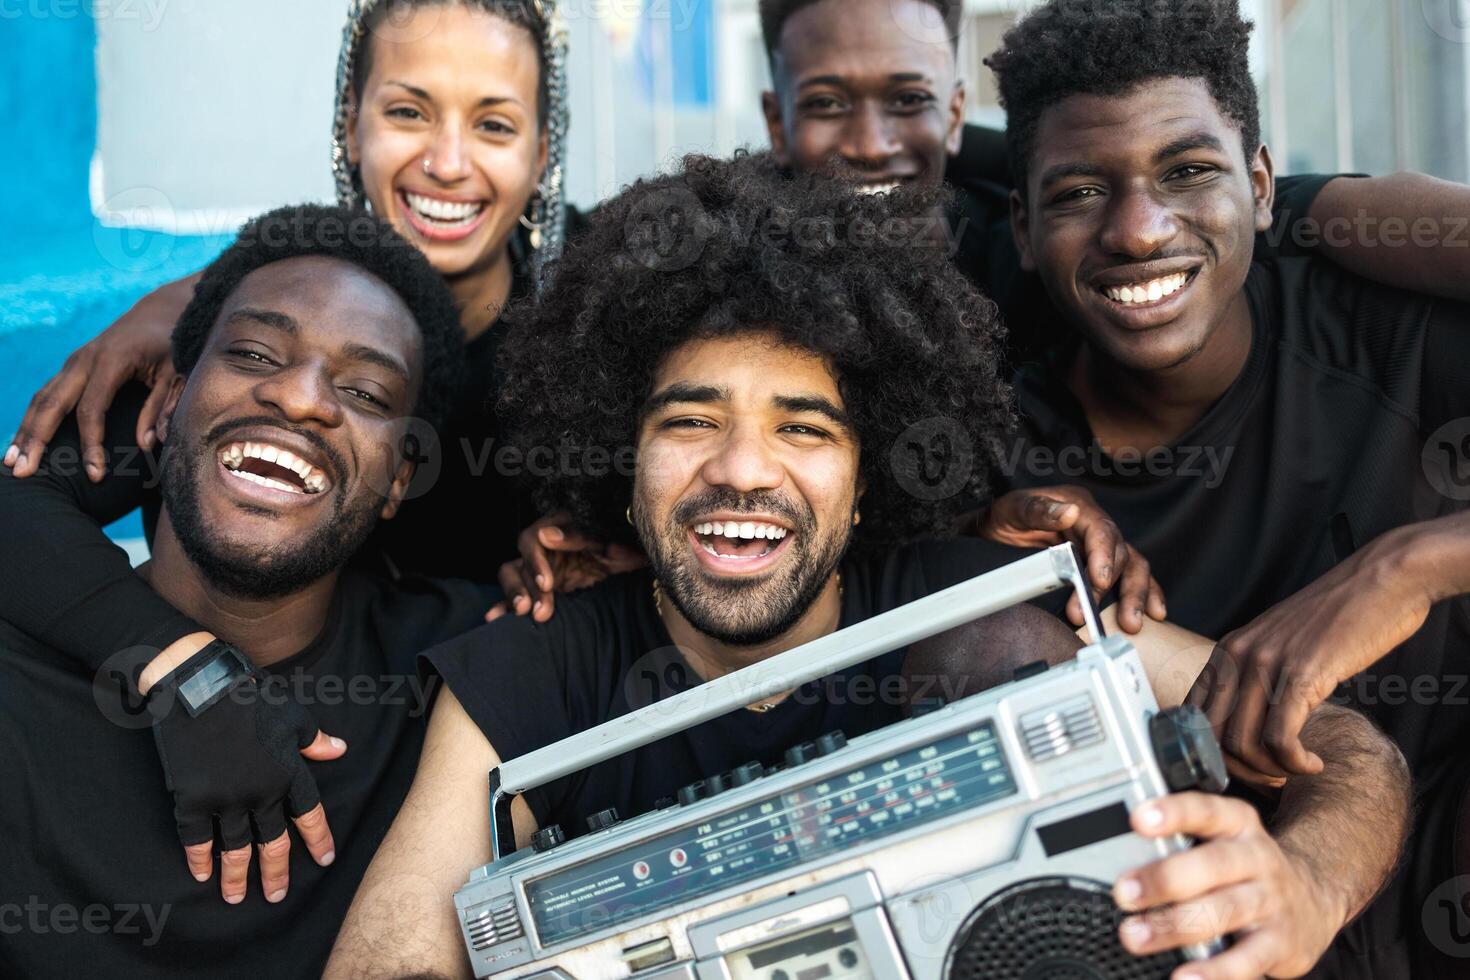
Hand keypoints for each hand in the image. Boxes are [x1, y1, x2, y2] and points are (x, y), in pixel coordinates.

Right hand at [4, 276, 190, 478]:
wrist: (159, 313)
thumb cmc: (171, 345)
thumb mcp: (175, 374)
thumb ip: (161, 407)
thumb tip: (146, 445)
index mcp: (111, 361)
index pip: (92, 410)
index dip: (90, 444)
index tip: (95, 475)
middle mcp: (83, 360)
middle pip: (52, 404)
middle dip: (36, 440)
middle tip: (22, 472)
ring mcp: (73, 362)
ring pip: (41, 399)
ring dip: (25, 431)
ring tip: (10, 463)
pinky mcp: (71, 367)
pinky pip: (46, 395)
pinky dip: (33, 419)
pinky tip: (23, 442)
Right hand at [147, 645, 344, 904]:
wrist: (198, 686)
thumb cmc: (249, 696)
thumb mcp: (292, 714)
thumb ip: (314, 740)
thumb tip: (340, 750)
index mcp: (288, 771)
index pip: (309, 814)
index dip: (318, 839)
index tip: (325, 860)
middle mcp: (260, 791)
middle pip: (273, 841)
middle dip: (276, 872)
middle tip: (276, 896)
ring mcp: (225, 798)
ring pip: (235, 848)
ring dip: (236, 876)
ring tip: (236, 897)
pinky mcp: (192, 798)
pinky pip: (196, 839)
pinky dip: (199, 859)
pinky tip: (202, 875)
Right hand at [486, 512, 646, 622]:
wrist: (640, 566)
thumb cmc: (627, 547)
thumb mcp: (610, 541)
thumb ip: (579, 537)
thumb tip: (545, 535)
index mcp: (558, 527)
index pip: (531, 540)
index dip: (535, 562)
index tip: (548, 584)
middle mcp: (545, 547)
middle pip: (518, 562)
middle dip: (524, 587)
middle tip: (535, 610)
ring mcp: (542, 568)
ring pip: (514, 577)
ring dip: (515, 596)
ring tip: (523, 614)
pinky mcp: (543, 589)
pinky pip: (519, 595)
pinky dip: (505, 605)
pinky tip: (495, 618)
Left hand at [979, 485, 1165, 632]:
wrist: (997, 526)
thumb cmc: (1008, 515)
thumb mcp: (1015, 508)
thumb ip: (1039, 510)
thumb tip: (1069, 512)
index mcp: (1079, 505)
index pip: (1101, 530)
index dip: (1104, 557)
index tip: (1101, 581)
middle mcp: (1095, 524)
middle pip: (1120, 553)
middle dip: (1118, 587)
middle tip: (1109, 612)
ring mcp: (1100, 544)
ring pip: (1132, 566)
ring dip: (1135, 595)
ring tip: (1131, 623)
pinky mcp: (1102, 562)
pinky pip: (1131, 575)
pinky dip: (1145, 593)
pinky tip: (1153, 613)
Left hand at [1115, 793, 1343, 978]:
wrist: (1315, 899)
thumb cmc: (1245, 870)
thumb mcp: (1222, 841)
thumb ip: (1180, 842)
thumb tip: (1116, 854)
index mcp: (1237, 825)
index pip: (1205, 811)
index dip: (1173, 813)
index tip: (1138, 818)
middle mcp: (1257, 858)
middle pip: (1212, 864)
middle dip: (1164, 878)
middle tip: (1123, 893)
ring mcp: (1271, 901)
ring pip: (1223, 911)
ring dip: (1175, 925)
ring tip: (1136, 936)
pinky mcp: (1281, 944)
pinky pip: (1245, 960)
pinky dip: (1214, 972)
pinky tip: (1184, 977)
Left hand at [1186, 527, 1432, 776]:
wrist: (1380, 581)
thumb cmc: (1337, 617)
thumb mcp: (1279, 641)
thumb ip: (1256, 671)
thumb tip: (1245, 717)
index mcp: (1228, 649)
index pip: (1192, 714)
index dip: (1211, 751)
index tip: (1242, 766)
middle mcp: (1238, 655)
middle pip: (1213, 736)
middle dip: (1240, 770)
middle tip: (1272, 778)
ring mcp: (1267, 664)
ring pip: (1243, 744)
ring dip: (1269, 772)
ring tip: (1294, 770)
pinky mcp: (1302, 675)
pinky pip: (1280, 739)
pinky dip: (1293, 764)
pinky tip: (1312, 764)